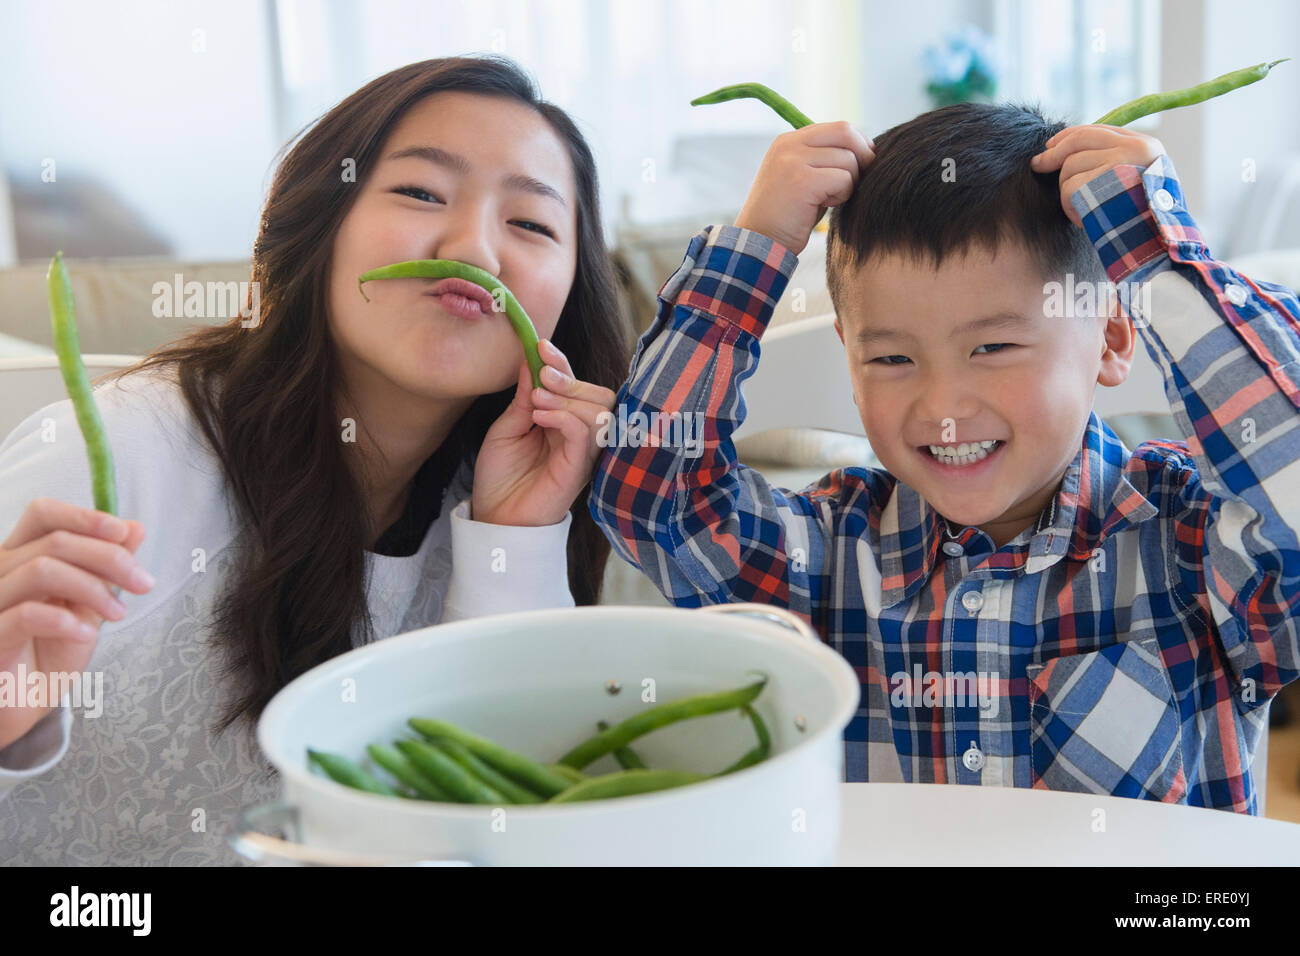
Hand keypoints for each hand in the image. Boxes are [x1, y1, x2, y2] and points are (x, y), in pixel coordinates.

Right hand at [0, 499, 151, 749]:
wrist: (23, 704)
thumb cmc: (50, 653)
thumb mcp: (88, 605)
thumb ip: (105, 567)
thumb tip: (135, 528)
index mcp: (19, 556)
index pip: (43, 514)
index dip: (85, 517)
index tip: (125, 534)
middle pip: (55, 540)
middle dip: (110, 558)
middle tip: (143, 584)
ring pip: (42, 569)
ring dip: (93, 588)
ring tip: (118, 614)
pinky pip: (26, 614)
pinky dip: (66, 619)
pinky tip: (87, 632)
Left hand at [471, 339, 617, 526]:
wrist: (494, 516)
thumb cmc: (500, 476)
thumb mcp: (507, 427)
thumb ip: (524, 397)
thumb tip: (532, 359)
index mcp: (564, 424)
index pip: (577, 387)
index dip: (562, 364)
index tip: (541, 346)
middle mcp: (579, 437)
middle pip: (599, 395)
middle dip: (570, 378)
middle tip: (541, 375)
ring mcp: (582, 453)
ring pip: (599, 411)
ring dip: (567, 397)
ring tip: (536, 401)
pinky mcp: (579, 469)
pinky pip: (586, 434)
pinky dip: (564, 417)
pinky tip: (540, 417)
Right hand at [734, 121, 874, 254]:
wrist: (760, 243)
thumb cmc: (787, 217)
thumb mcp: (803, 178)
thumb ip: (824, 160)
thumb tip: (865, 151)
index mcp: (789, 141)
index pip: (838, 127)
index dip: (859, 144)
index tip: (863, 166)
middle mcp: (789, 144)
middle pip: (846, 132)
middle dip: (864, 155)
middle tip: (862, 179)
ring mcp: (794, 160)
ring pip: (848, 159)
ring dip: (849, 183)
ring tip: (829, 199)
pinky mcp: (802, 180)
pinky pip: (844, 178)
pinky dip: (842, 195)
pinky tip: (825, 206)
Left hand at [1031, 124, 1164, 226]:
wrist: (1158, 240)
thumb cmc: (1141, 217)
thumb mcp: (1137, 181)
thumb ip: (1113, 162)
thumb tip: (1067, 154)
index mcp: (1145, 145)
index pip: (1097, 129)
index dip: (1068, 136)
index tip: (1051, 145)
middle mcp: (1135, 148)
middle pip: (1079, 140)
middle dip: (1053, 153)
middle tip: (1037, 164)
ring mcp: (1120, 163)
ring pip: (1070, 166)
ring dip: (1066, 191)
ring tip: (1083, 209)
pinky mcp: (1105, 181)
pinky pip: (1069, 188)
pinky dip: (1069, 207)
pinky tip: (1082, 220)